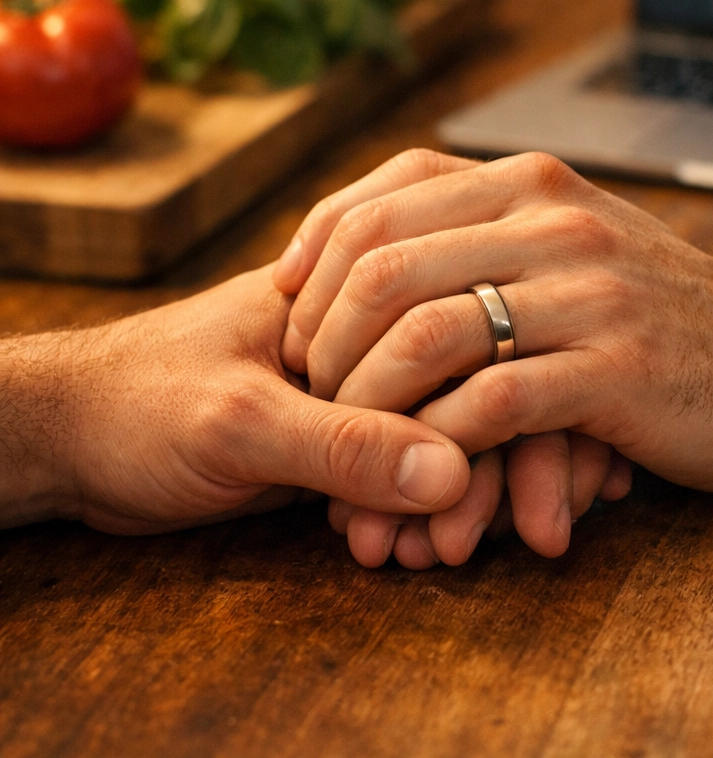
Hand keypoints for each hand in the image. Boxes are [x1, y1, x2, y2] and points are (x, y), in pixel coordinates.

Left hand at [0, 266, 470, 534]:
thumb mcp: (238, 423)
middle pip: (456, 387)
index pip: (450, 336)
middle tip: (474, 542)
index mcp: (341, 296)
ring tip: (428, 555)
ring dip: (441, 500)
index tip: (502, 487)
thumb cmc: (136, 403)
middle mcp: (358, 335)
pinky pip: (395, 467)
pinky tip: (397, 547)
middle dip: (480, 469)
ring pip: (433, 432)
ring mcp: (348, 386)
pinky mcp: (332, 434)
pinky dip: (403, 509)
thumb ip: (341, 445)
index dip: (493, 410)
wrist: (70, 439)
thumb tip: (451, 472)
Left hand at [274, 150, 631, 567]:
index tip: (285, 312)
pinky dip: (435, 440)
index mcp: (532, 183)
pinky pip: (491, 401)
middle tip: (307, 392)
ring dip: (364, 399)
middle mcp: (555, 220)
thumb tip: (368, 261)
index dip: (312, 252)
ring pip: (423, 334)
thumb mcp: (578, 247)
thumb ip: (489, 234)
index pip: (382, 193)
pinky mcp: (617, 368)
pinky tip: (420, 465)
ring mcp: (588, 291)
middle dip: (320, 337)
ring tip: (347, 439)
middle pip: (382, 263)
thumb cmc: (667, 316)